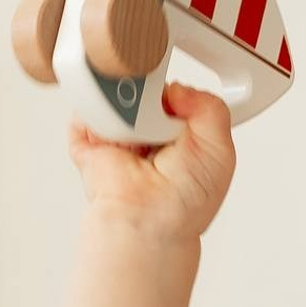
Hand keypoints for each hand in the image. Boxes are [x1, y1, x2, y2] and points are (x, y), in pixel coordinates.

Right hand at [67, 81, 236, 242]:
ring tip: (137, 131)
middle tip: (157, 120)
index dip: (176, 92)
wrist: (149, 219)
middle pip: (143, 87)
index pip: (174, 92)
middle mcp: (147, 131)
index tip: (177, 102)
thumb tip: (177, 88)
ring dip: (126, 105)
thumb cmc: (185, 200)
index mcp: (178, 132)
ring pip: (115, 93)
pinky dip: (95, 114)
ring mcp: (118, 133)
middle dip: (149, 95)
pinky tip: (114, 133)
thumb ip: (211, 108)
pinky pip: (85, 109)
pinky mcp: (90, 139)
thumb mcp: (219, 150)